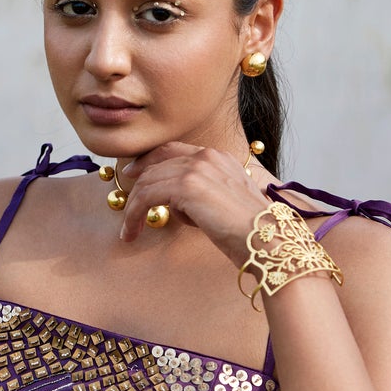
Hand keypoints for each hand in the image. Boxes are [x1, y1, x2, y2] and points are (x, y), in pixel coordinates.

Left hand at [117, 141, 275, 266]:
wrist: (266, 239)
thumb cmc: (250, 231)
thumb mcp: (227, 203)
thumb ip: (204, 194)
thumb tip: (178, 204)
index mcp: (219, 157)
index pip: (173, 150)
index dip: (149, 160)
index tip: (134, 173)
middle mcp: (207, 156)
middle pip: (157, 163)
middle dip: (136, 184)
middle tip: (125, 205)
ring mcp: (196, 169)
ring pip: (148, 182)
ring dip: (134, 207)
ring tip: (129, 230)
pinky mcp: (186, 187)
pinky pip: (147, 197)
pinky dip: (134, 214)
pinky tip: (132, 231)